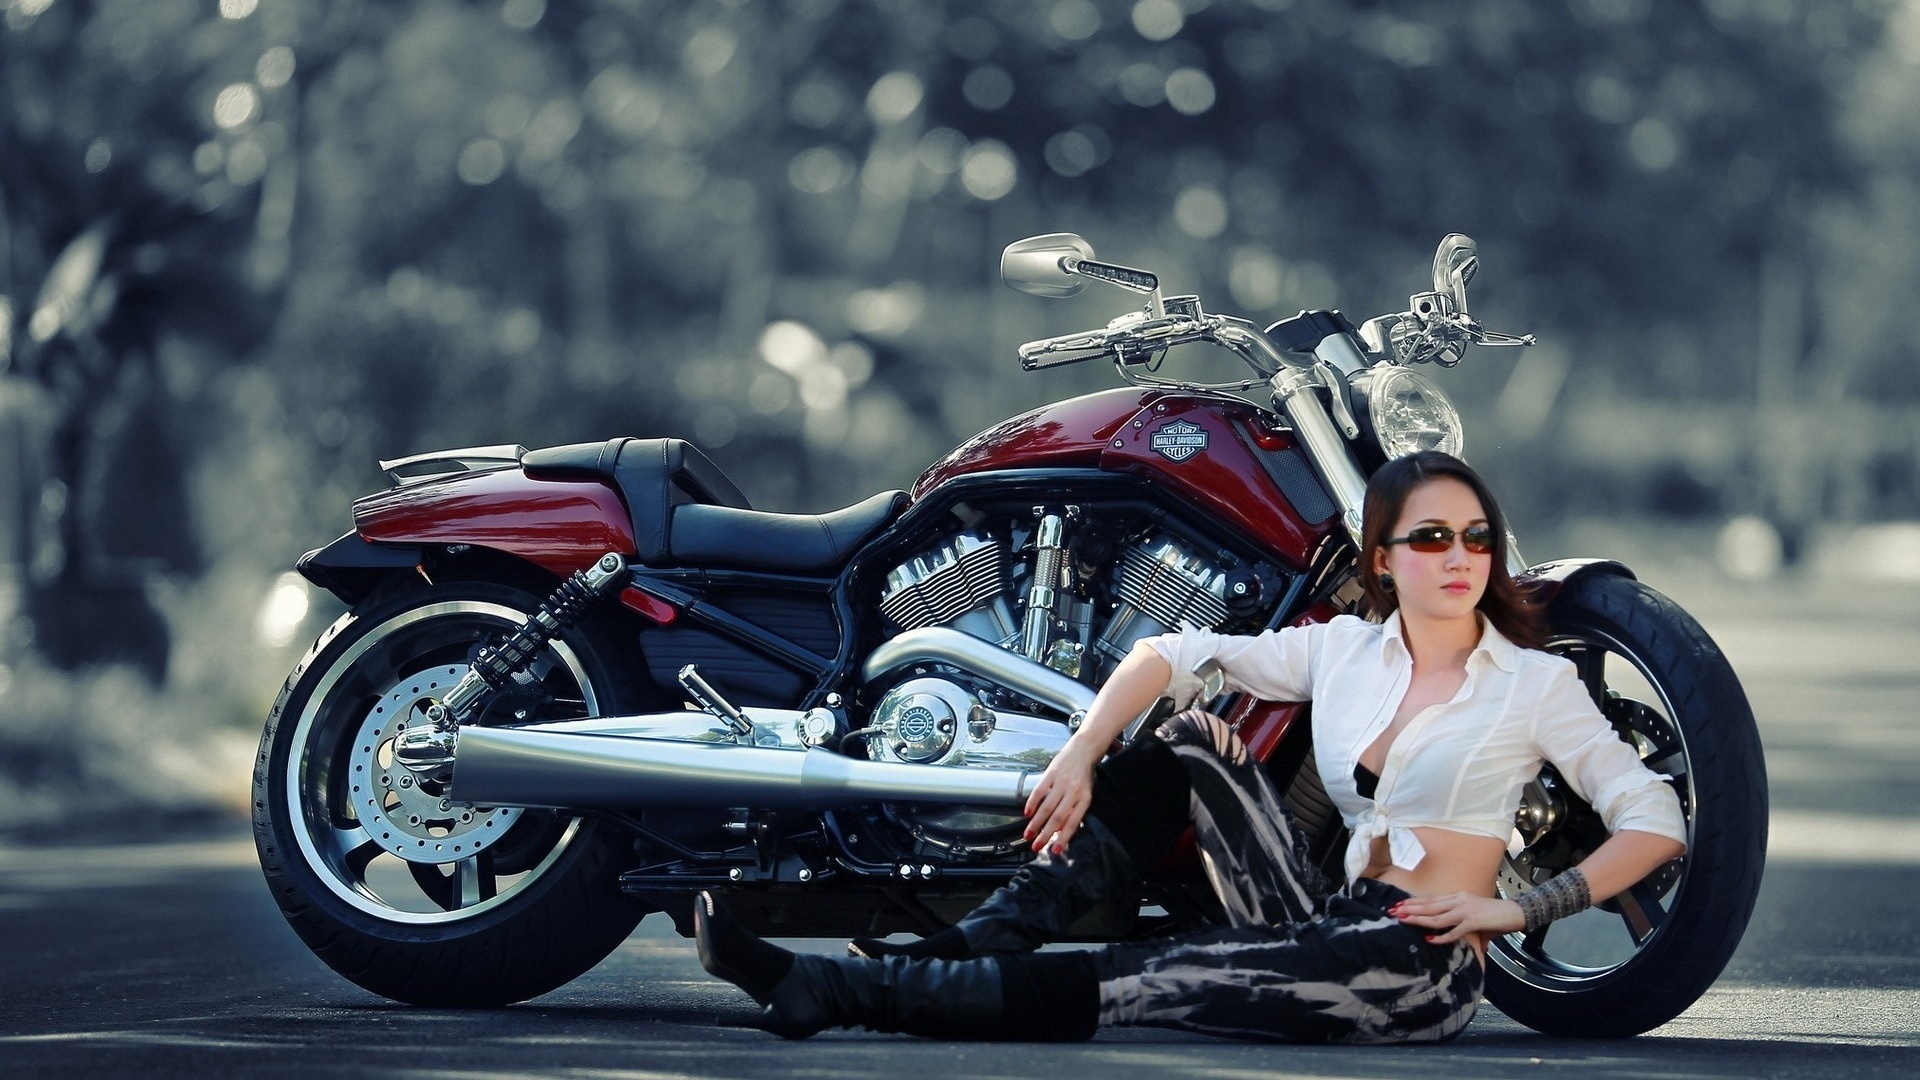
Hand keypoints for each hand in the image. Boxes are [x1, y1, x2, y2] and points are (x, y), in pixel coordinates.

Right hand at [1022, 740, 1099, 853]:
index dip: (1064, 838)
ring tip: (1028, 834)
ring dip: (1036, 822)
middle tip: (1036, 846)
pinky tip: (1027, 812)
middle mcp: (1073, 791)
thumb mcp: (1087, 793)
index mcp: (1084, 799)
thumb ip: (1076, 810)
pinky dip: (1032, 802)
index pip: (1073, 822)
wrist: (1084, 749)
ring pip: (1047, 807)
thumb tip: (1064, 829)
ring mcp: (1061, 782)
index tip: (1056, 850)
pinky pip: (1040, 790)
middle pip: (1057, 817)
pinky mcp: (1051, 773)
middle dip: (1045, 834)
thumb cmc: (1085, 774)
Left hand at [1389, 892, 1524, 944]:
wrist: (1516, 912)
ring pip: (1437, 916)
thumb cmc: (1496, 916)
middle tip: (1393, 911)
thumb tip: (1459, 939)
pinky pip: (1453, 931)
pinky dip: (1441, 937)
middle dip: (1410, 909)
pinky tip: (1429, 939)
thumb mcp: (1474, 917)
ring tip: (1404, 920)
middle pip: (1429, 905)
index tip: (1399, 905)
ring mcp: (1465, 911)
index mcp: (1457, 897)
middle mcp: (1458, 901)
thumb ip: (1463, 926)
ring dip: (1419, 919)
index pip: (1431, 899)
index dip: (1414, 902)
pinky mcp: (1473, 922)